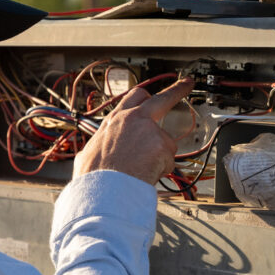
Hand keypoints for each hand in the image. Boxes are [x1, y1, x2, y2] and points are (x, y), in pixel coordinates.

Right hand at [73, 78, 194, 184]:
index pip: (132, 99)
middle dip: (176, 90)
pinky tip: (146, 175)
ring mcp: (148, 130)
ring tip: (141, 170)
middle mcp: (132, 119)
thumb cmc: (94, 177)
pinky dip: (161, 171)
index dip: (145, 96)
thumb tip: (92, 153)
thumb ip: (99, 147)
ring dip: (159, 158)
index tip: (152, 93)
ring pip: (166, 143)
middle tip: (186, 84)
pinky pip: (168, 161)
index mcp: (114, 121)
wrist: (103, 190)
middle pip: (161, 99)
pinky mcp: (161, 144)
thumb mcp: (88, 154)